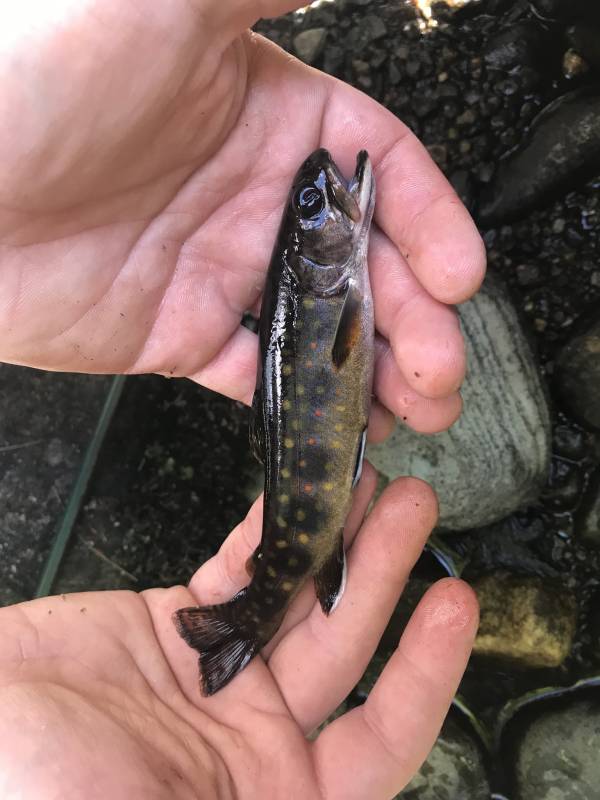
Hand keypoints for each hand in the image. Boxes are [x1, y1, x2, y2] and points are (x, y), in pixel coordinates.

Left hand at [0, 0, 484, 438]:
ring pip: (322, 325)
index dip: (431, 221)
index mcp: (271, 117)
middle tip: (441, 368)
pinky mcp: (182, 332)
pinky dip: (302, 399)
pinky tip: (338, 420)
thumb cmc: (36, 87)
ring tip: (416, 408)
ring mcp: (221, 270)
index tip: (460, 273)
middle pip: (364, 261)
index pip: (380, 167)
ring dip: (372, 368)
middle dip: (413, 318)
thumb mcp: (162, 9)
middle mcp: (253, 195)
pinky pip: (259, 372)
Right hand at [0, 466, 477, 799]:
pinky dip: (265, 532)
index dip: (425, 675)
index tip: (453, 603)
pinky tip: (294, 494)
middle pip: (341, 647)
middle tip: (413, 504)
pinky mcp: (174, 623)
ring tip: (368, 480)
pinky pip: (233, 571)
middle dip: (380, 573)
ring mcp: (217, 671)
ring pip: (293, 597)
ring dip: (331, 538)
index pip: (379, 739)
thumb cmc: (43, 797)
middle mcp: (256, 737)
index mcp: (272, 799)